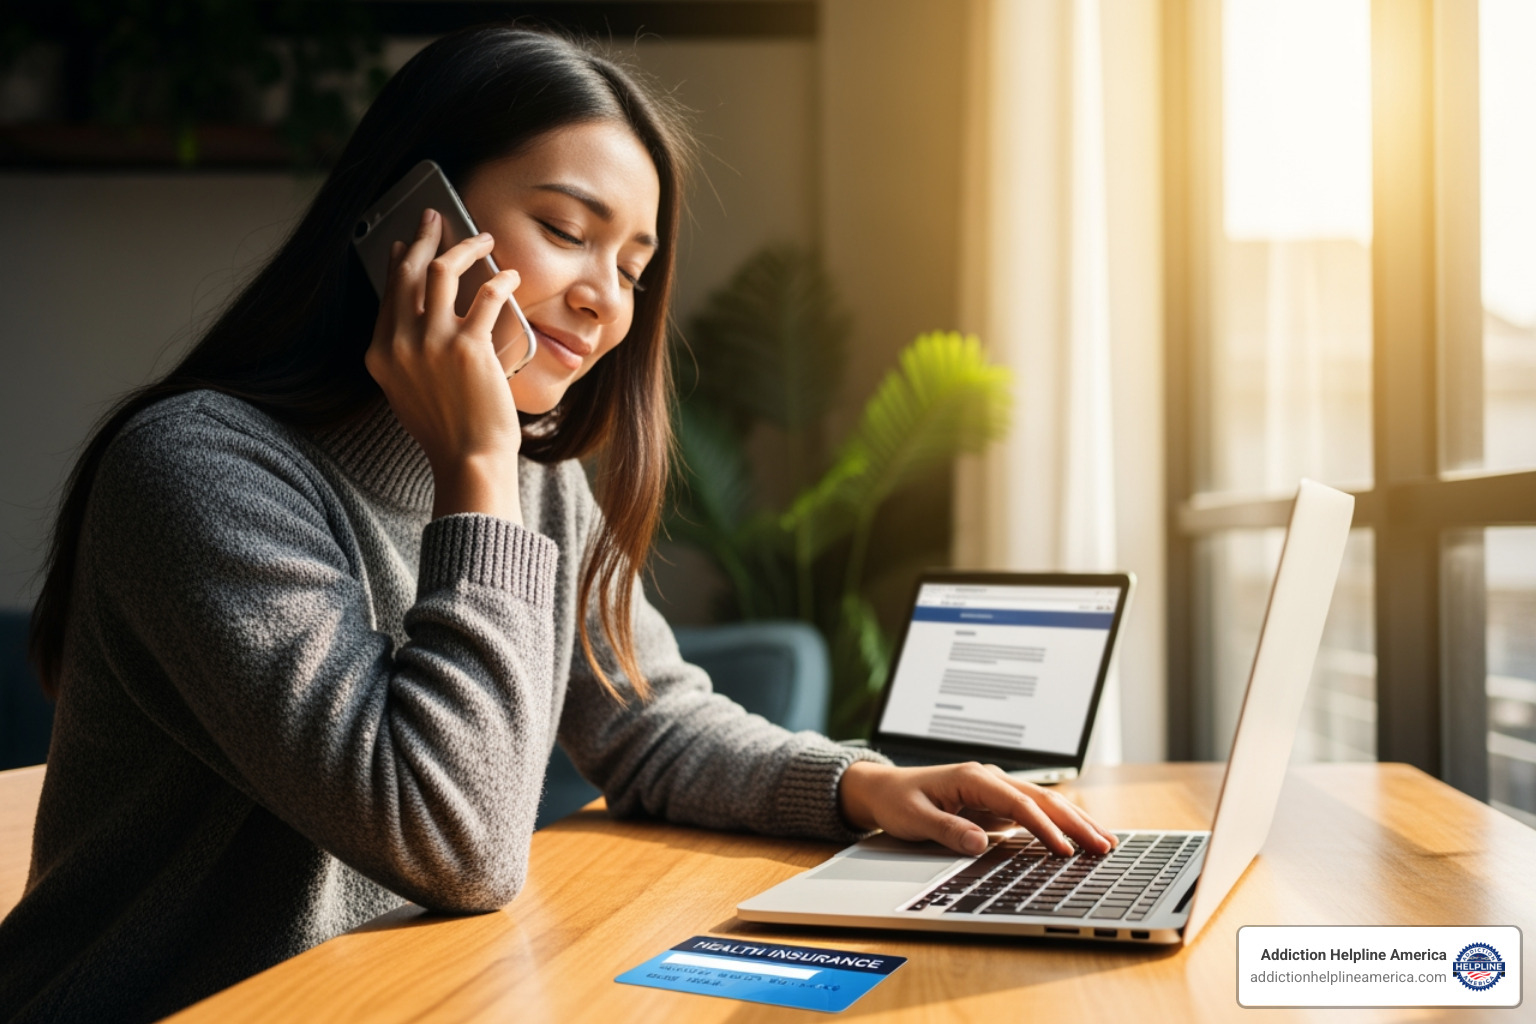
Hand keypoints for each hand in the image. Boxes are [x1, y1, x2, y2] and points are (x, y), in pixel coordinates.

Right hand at [365, 208, 524, 522]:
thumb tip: (428, 317)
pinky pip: (486, 295)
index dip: (398, 262)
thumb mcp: (410, 391)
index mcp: (380, 354)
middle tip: (436, 217)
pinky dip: (500, 279)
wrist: (469, 460)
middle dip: (423, 236)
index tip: (406, 243)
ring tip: (481, 238)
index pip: (388, 293)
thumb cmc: (449, 431)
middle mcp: (400, 344)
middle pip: (409, 271)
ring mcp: (432, 343)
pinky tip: (510, 276)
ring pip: (442, 271)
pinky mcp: (469, 347)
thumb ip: (410, 355)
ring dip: (464, 247)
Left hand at [837, 761, 1116, 857]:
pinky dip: (1058, 826)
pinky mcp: (995, 805)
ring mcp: (995, 791)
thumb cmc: (897, 800)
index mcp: (972, 777)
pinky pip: (1033, 814)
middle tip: (1103, 847)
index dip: (1044, 827)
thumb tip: (978, 843)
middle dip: (1075, 823)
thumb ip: (945, 829)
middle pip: (1042, 800)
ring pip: (1044, 804)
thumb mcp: (913, 818)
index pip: (1018, 803)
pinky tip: (1077, 839)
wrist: (883, 789)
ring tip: (1104, 843)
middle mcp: (989, 780)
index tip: (1063, 850)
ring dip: (1074, 822)